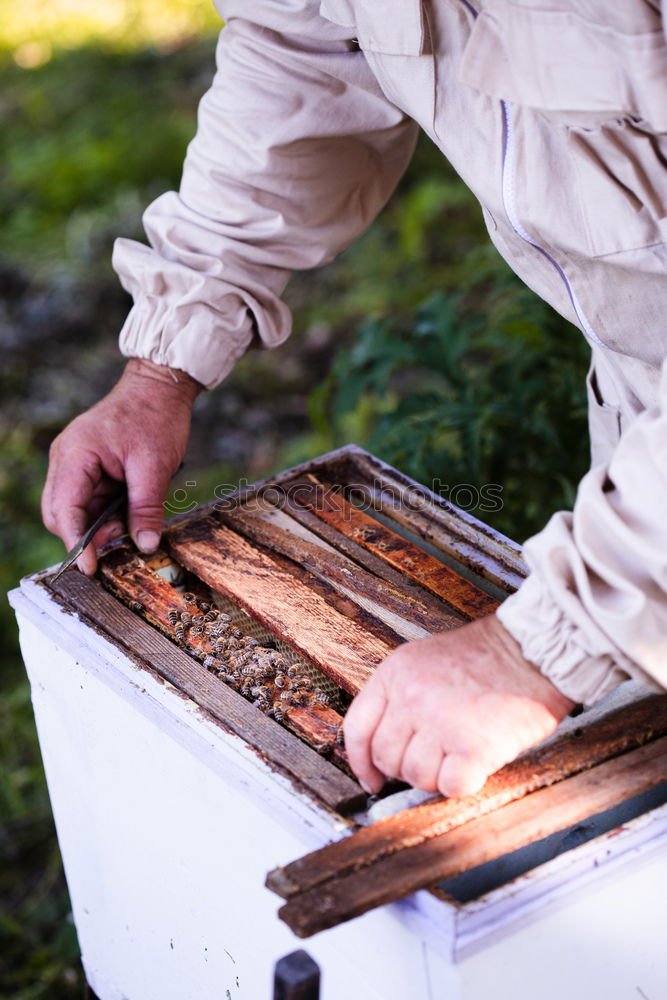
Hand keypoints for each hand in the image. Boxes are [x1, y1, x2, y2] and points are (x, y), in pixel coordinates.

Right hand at [42, 358, 201, 574]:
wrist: (159, 387)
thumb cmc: (155, 417)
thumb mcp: (155, 467)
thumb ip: (147, 509)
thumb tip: (145, 545)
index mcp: (75, 456)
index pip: (65, 510)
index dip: (77, 542)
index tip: (90, 567)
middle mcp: (66, 460)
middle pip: (60, 513)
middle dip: (86, 535)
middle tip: (119, 543)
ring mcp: (75, 462)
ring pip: (75, 509)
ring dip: (99, 524)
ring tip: (130, 523)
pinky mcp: (88, 465)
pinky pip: (89, 498)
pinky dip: (106, 511)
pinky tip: (129, 512)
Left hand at [344, 614, 573, 797]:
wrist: (532, 650)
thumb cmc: (485, 658)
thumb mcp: (424, 660)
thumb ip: (399, 697)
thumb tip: (385, 750)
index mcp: (394, 673)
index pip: (358, 728)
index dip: (361, 761)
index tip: (373, 778)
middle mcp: (411, 696)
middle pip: (386, 758)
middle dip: (407, 768)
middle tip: (434, 758)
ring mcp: (440, 721)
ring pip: (416, 776)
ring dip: (437, 775)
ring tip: (459, 752)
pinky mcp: (472, 746)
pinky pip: (450, 786)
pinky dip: (463, 782)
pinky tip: (475, 763)